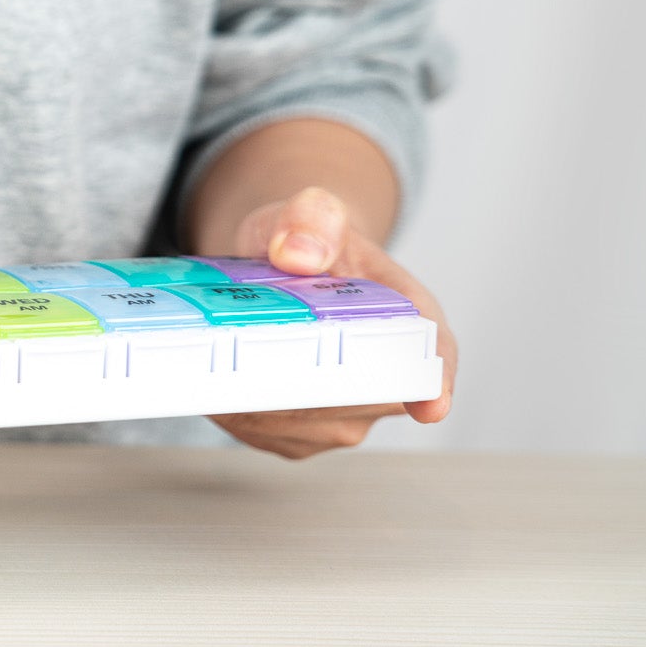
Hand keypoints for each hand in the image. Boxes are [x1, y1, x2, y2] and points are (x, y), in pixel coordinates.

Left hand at [208, 187, 457, 458]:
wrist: (276, 266)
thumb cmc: (306, 242)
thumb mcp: (310, 212)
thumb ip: (311, 220)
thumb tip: (296, 254)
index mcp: (410, 316)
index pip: (433, 353)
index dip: (435, 381)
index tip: (429, 405)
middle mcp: (383, 377)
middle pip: (352, 397)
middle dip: (301, 377)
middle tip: (248, 343)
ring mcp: (339, 416)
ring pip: (299, 419)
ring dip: (255, 390)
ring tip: (220, 348)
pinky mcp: (291, 434)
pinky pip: (261, 429)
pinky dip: (230, 403)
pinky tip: (211, 372)